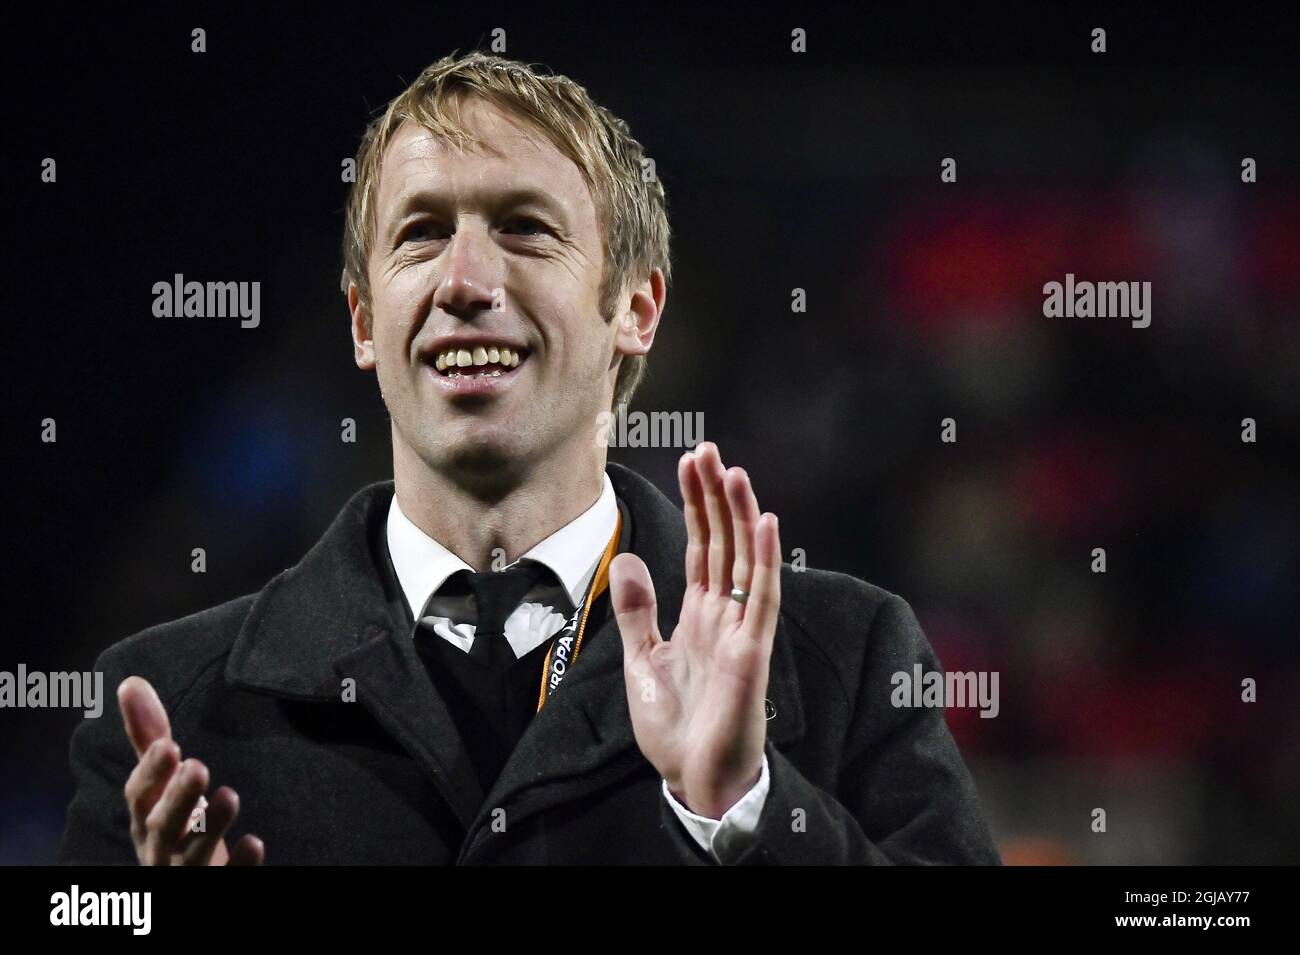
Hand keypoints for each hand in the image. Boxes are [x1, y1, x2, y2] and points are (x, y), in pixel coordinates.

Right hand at [118, 676, 263, 864]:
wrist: (194, 878)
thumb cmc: (177, 821)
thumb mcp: (162, 782)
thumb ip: (150, 737)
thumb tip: (130, 682)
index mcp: (146, 816)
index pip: (140, 796)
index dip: (151, 774)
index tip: (168, 746)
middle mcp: (161, 846)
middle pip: (163, 827)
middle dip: (177, 799)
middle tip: (198, 767)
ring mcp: (187, 870)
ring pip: (192, 854)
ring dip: (210, 827)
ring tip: (231, 796)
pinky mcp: (217, 883)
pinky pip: (227, 880)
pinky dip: (239, 864)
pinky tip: (255, 843)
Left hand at [610, 442, 780, 818]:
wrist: (694, 779)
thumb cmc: (676, 727)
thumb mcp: (641, 660)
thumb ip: (637, 612)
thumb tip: (629, 560)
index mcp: (699, 613)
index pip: (700, 545)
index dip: (696, 504)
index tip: (691, 460)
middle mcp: (725, 613)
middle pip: (722, 541)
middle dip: (714, 495)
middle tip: (706, 448)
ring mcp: (742, 629)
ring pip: (746, 558)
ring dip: (741, 514)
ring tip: (732, 470)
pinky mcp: (753, 651)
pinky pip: (763, 597)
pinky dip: (766, 558)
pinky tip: (765, 521)